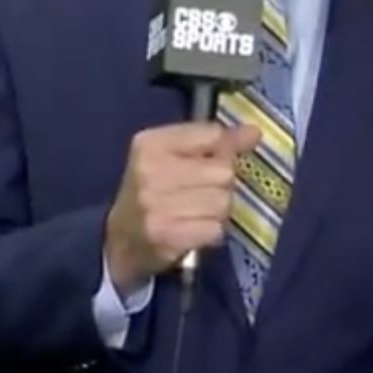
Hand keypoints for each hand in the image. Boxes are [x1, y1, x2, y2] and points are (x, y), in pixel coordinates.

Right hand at [105, 120, 263, 292]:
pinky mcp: (167, 235)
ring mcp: (157, 204)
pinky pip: (216, 229)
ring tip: (195, 214)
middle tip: (197, 195)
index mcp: (151, 144)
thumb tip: (254, 131)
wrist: (119, 241)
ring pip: (223, 202)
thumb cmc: (151, 193)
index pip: (212, 134)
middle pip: (224, 170)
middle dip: (219, 186)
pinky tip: (193, 231)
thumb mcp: (173, 158)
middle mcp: (151, 170)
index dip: (220, 152)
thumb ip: (215, 143)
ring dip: (216, 212)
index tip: (206, 164)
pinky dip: (210, 233)